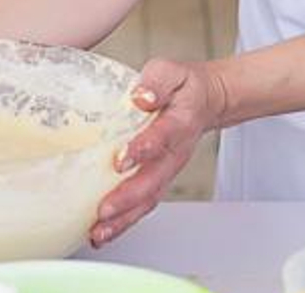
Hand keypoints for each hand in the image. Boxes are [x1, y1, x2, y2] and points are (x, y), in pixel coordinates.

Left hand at [89, 59, 227, 246]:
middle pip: (153, 181)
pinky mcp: (158, 179)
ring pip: (148, 199)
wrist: (206, 101)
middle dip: (127, 198)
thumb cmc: (182, 86)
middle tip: (103, 210)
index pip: (161, 137)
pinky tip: (102, 231)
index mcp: (178, 123)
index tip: (121, 158)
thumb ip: (157, 81)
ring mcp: (167, 170)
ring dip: (124, 219)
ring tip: (98, 233)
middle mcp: (174, 153)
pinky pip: (143, 204)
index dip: (143, 148)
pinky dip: (124, 221)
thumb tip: (141, 95)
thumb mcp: (170, 71)